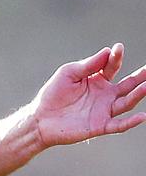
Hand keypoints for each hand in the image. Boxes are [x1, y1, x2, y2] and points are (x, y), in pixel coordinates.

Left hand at [31, 44, 145, 147]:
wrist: (40, 119)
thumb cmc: (53, 94)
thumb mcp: (69, 73)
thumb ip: (89, 64)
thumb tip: (108, 51)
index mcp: (97, 79)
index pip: (112, 66)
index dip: (116, 57)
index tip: (117, 49)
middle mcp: (104, 95)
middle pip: (128, 85)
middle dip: (141, 77)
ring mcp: (103, 111)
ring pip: (126, 102)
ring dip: (138, 94)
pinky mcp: (99, 126)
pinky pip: (118, 125)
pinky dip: (130, 122)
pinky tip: (142, 116)